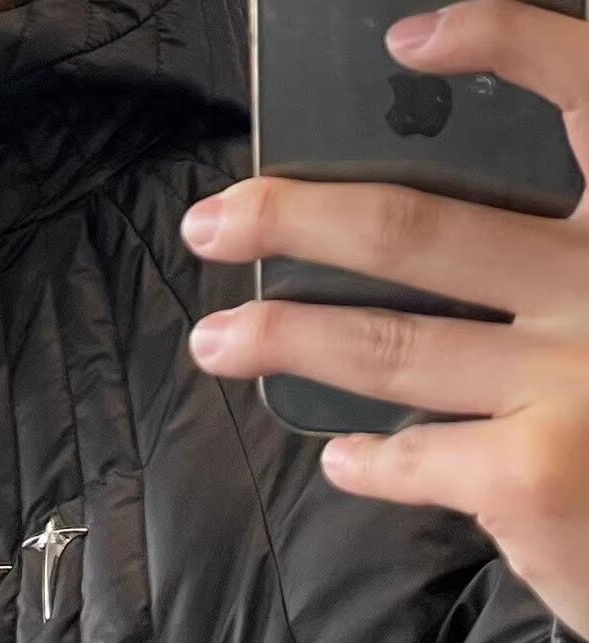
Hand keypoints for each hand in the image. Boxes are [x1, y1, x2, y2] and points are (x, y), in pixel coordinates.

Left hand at [181, 0, 588, 641]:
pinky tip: (342, 461)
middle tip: (215, 222)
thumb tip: (416, 259)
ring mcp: (568, 382)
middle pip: (419, 230)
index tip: (407, 41)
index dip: (505, 45)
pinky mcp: (531, 474)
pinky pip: (409, 455)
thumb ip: (557, 277)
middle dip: (296, 221)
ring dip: (284, 341)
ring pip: (386, 344)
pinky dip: (366, 462)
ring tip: (216, 343)